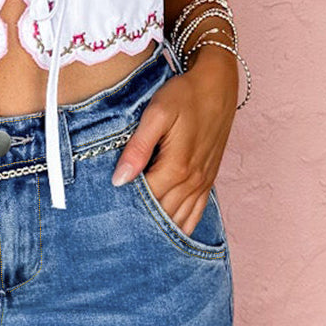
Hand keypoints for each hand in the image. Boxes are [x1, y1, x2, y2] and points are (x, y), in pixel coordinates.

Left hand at [111, 48, 238, 238]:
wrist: (218, 84)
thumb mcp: (157, 114)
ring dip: (160, 231)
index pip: (145, 201)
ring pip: (178, 220)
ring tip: (137, 241)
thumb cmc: (184, 94)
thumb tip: (119, 180)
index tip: (107, 214)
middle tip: (117, 233)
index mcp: (176, 167)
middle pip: (161, 215)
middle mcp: (191, 181)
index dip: (125, 209)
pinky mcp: (208, 182)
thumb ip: (137, 148)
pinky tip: (167, 239)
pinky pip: (195, 215)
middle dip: (140, 223)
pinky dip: (181, 228)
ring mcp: (201, 184)